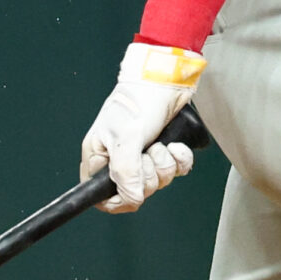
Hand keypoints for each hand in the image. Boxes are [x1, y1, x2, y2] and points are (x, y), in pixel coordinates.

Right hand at [80, 43, 201, 212]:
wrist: (165, 81)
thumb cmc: (137, 101)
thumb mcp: (126, 138)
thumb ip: (126, 172)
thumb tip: (131, 198)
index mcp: (100, 158)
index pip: (104, 197)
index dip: (120, 198)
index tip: (134, 188)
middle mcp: (119, 160)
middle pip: (136, 191)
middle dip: (149, 175)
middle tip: (147, 153)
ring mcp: (142, 157)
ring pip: (158, 181)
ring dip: (165, 164)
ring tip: (160, 144)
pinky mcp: (164, 151)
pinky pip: (176, 170)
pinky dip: (180, 159)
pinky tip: (176, 145)